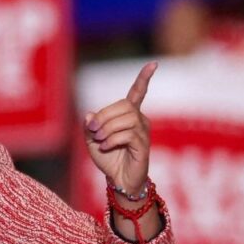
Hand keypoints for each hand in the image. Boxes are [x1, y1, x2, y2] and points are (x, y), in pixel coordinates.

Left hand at [83, 62, 156, 195]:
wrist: (118, 179)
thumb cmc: (108, 158)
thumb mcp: (91, 140)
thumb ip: (89, 126)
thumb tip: (90, 114)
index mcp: (129, 115)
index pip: (138, 93)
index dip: (144, 78)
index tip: (153, 64)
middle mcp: (140, 120)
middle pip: (124, 106)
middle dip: (104, 116)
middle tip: (93, 132)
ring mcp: (143, 132)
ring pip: (127, 119)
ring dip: (108, 129)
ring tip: (100, 140)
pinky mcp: (144, 145)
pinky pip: (128, 134)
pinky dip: (112, 139)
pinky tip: (105, 147)